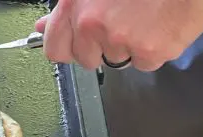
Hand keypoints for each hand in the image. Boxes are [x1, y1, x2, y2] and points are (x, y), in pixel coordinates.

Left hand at [35, 0, 202, 70]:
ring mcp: (119, 40)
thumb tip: (43, 27)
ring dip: (128, 46)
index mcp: (76, 5)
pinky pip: (142, 64)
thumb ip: (69, 9)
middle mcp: (92, 24)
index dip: (68, 48)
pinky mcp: (147, 52)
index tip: (77, 45)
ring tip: (144, 18)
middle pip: (86, 59)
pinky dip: (151, 50)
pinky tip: (159, 26)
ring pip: (115, 61)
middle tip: (123, 22)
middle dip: (101, 47)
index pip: (55, 49)